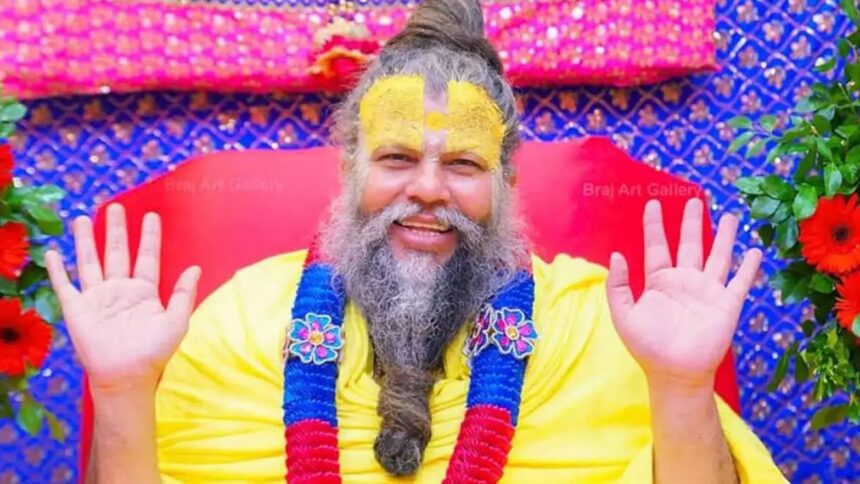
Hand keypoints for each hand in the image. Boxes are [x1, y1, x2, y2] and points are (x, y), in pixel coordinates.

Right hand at [45, 204, 200, 395]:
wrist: (126, 376)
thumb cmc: (154, 352)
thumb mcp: (176, 320)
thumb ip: (185, 293)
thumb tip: (196, 267)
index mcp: (145, 292)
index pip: (147, 257)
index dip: (149, 237)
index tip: (151, 216)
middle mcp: (120, 290)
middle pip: (117, 252)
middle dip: (116, 230)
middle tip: (114, 206)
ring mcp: (97, 298)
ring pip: (90, 261)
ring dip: (86, 241)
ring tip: (84, 218)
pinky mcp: (77, 308)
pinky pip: (64, 284)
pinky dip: (57, 269)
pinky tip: (53, 252)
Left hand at [606, 198, 761, 388]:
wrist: (675, 373)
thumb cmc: (647, 346)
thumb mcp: (624, 315)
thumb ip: (618, 286)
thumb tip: (616, 255)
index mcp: (659, 282)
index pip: (657, 246)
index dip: (654, 226)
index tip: (653, 204)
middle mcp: (684, 281)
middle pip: (690, 244)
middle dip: (692, 222)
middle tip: (694, 198)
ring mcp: (707, 291)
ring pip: (718, 256)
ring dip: (724, 237)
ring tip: (729, 215)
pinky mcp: (727, 305)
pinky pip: (740, 282)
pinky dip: (749, 267)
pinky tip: (755, 251)